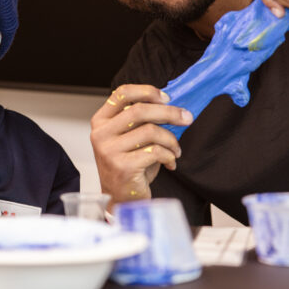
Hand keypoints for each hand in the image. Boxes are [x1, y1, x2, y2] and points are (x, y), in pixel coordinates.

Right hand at [90, 84, 191, 205]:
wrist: (122, 198)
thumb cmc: (130, 165)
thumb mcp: (131, 138)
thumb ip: (142, 120)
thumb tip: (172, 105)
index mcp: (101, 121)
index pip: (122, 93)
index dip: (147, 91)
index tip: (166, 98)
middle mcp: (101, 134)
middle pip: (140, 110)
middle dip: (169, 112)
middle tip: (187, 118)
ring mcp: (110, 151)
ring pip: (151, 131)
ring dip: (171, 140)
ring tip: (176, 149)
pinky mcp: (123, 167)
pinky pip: (156, 151)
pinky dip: (169, 156)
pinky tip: (170, 162)